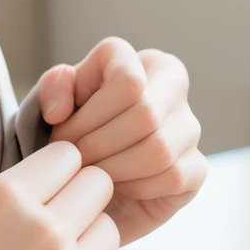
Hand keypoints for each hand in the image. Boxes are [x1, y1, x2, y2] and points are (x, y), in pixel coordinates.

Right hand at [0, 142, 118, 249]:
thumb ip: (17, 194)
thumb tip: (68, 175)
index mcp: (7, 199)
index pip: (69, 156)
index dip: (58, 173)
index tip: (47, 190)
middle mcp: (46, 234)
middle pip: (100, 187)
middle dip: (80, 200)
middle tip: (56, 225)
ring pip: (110, 235)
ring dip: (87, 244)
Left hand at [35, 39, 206, 245]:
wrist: (85, 177)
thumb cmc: (72, 130)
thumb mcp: (52, 103)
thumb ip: (52, 88)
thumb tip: (60, 111)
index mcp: (145, 61)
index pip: (128, 81)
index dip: (88, 115)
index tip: (61, 133)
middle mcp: (174, 87)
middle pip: (145, 114)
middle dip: (98, 144)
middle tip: (73, 161)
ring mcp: (190, 128)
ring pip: (159, 149)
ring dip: (113, 168)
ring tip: (88, 175)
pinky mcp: (197, 169)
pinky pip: (172, 177)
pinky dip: (135, 187)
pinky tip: (114, 188)